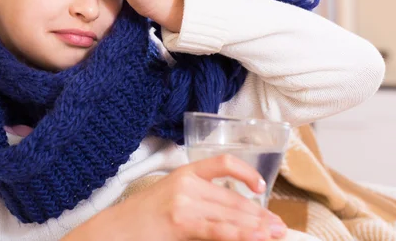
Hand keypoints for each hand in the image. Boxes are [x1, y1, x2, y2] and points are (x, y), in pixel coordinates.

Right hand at [63, 154, 287, 240]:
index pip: (222, 163)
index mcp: (185, 173)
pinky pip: (217, 230)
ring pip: (230, 214)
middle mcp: (187, 184)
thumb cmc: (143, 218)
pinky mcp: (182, 222)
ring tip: (275, 234)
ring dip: (257, 227)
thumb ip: (199, 200)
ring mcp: (185, 203)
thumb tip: (231, 214)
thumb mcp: (171, 197)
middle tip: (279, 226)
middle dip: (260, 215)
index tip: (260, 186)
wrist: (116, 229)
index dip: (246, 171)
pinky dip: (240, 234)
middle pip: (233, 199)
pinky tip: (256, 237)